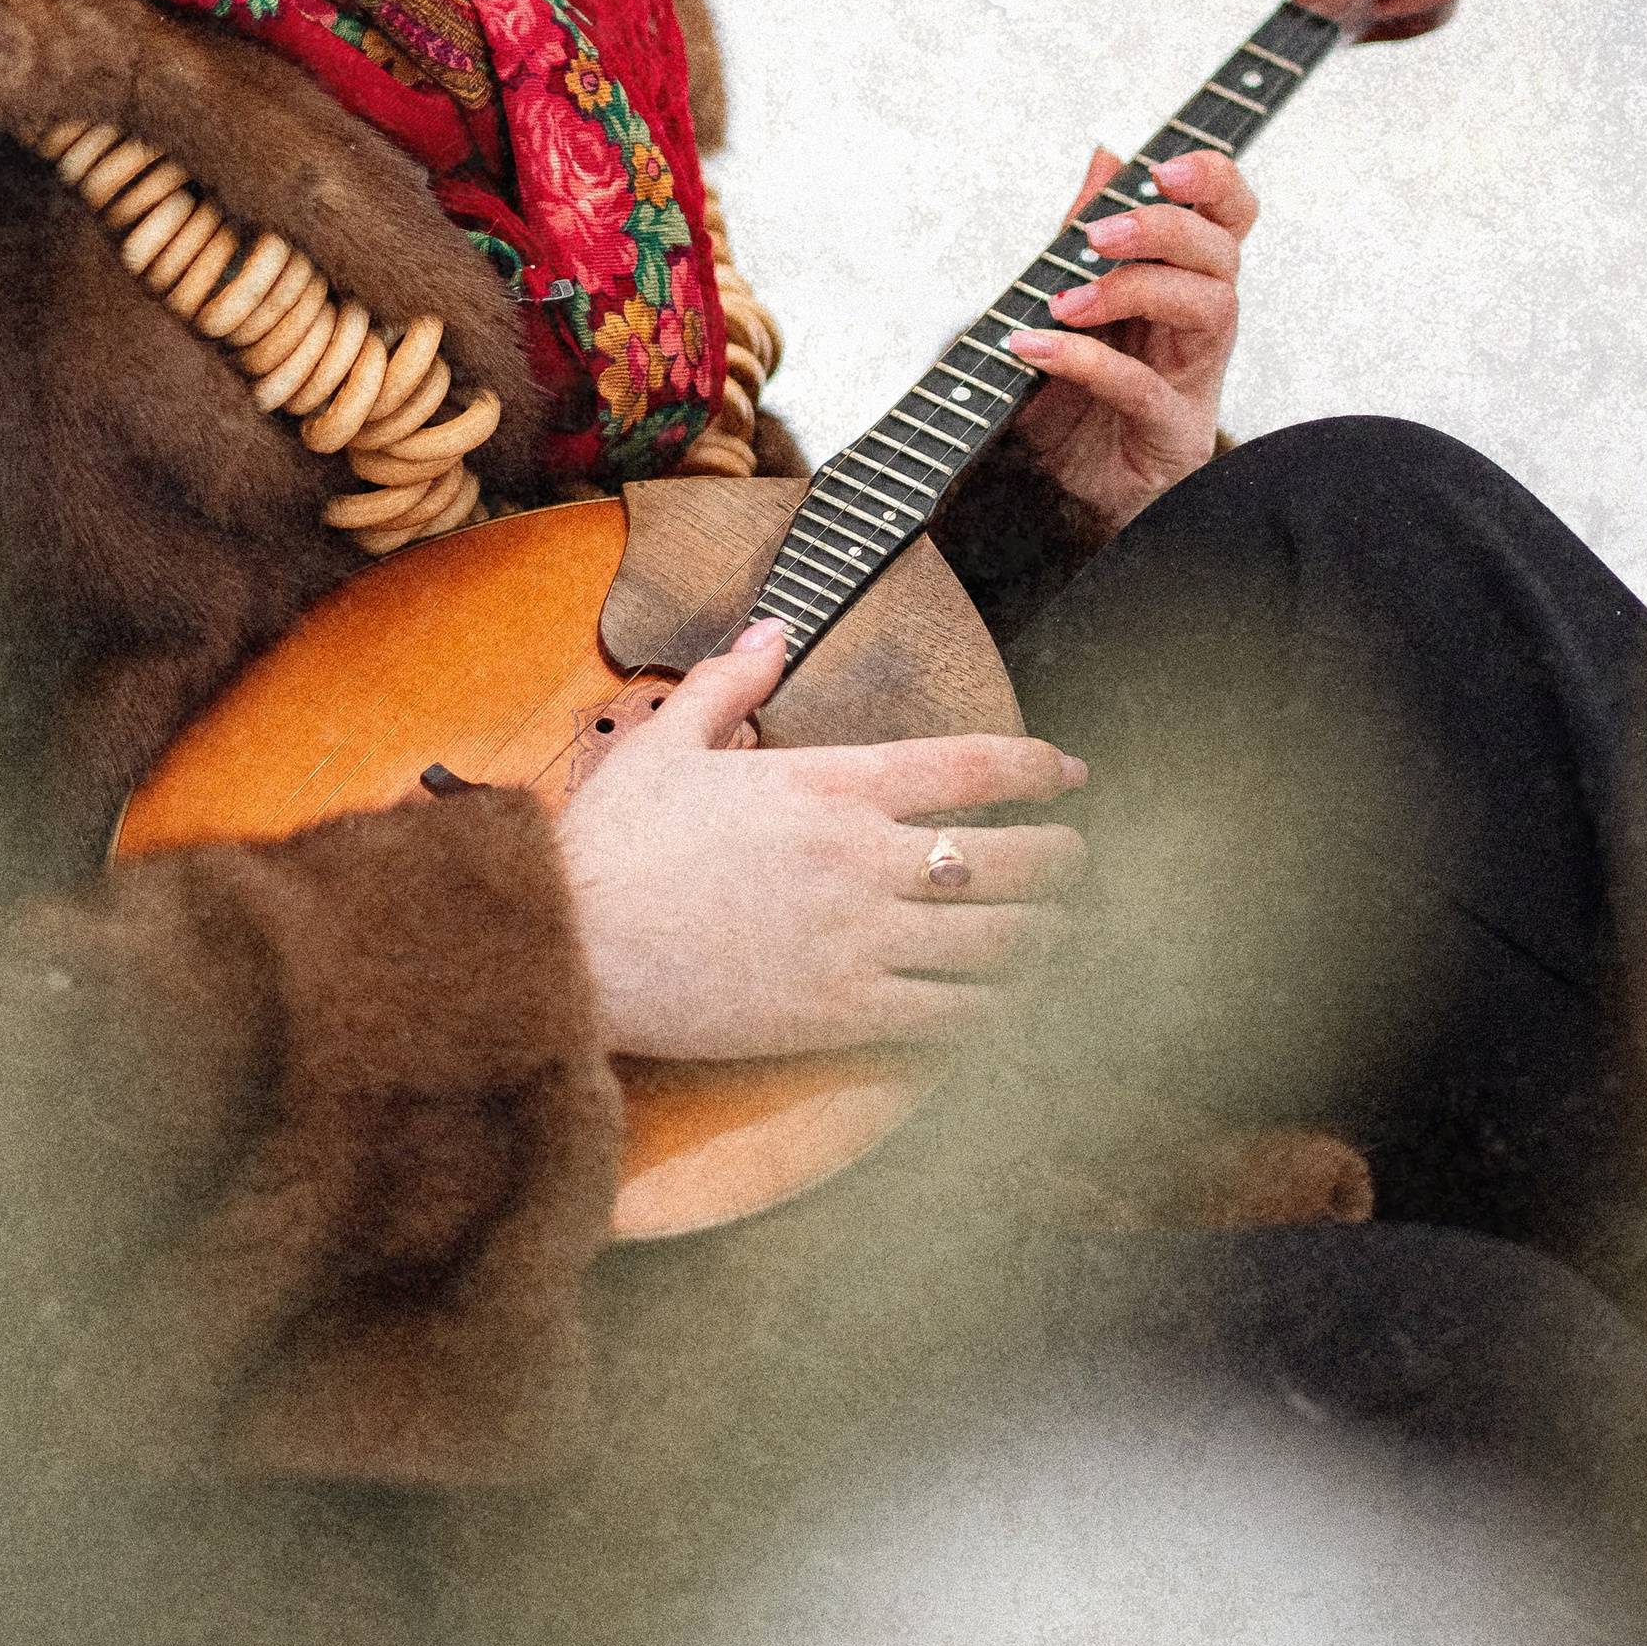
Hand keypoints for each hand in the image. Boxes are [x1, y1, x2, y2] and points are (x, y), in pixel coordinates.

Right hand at [557, 625, 1087, 1059]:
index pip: (970, 764)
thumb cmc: (610, 847)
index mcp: (830, 783)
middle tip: (1077, 860)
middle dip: (1062, 858)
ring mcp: (860, 939)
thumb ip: (728, 683)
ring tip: (1061, 930)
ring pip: (998, 938)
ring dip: (1046, 934)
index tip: (1071, 774)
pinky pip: (955, 1014)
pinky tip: (1013, 1002)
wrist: (569, 946)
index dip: (1038, 766)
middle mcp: (862, 856)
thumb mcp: (664, 743)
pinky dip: (1000, 1008)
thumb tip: (770, 631)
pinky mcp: (843, 1013)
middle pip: (1010, 856)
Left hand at [1004, 146, 1253, 536]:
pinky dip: (1090, 362)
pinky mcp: (1174, 434)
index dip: (1213, 180)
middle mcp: (1202, 326)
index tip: (1161, 166)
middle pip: (1222, 255)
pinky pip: (1147, 389)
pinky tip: (1040, 348)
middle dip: (1164, 228)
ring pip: (1211, 308)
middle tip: (1097, 234)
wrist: (1066, 493)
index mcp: (1185, 283)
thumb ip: (1087, 234)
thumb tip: (1106, 155)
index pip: (1230, 216)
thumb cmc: (1081, 396)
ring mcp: (1196, 380)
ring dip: (1134, 289)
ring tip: (1063, 300)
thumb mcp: (1072, 302)